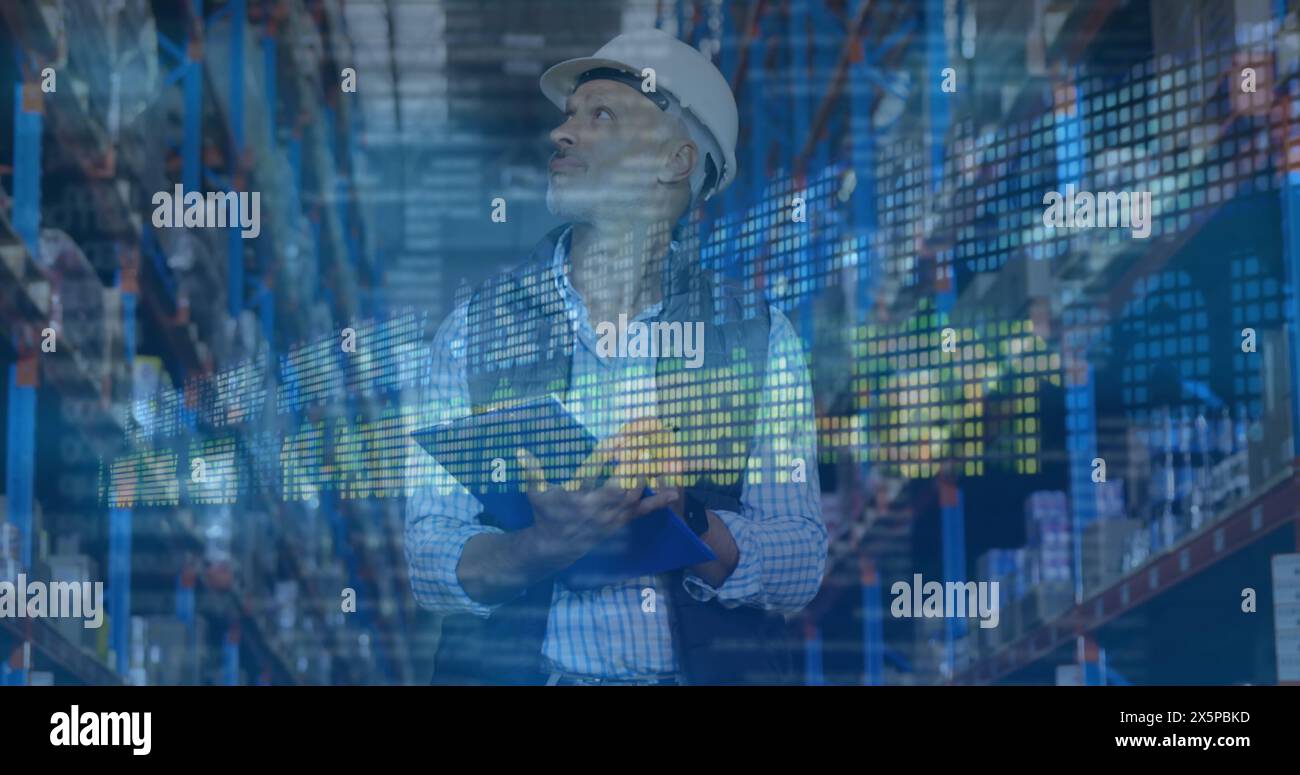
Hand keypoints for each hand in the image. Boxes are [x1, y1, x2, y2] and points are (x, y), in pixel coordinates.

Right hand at [517, 426, 676, 567]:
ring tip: (659, 459)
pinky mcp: (619, 522)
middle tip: (647, 447)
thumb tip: (520, 451)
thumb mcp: (536, 492)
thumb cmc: (546, 514)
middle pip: (620, 483)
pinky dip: (657, 502)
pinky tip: (673, 492)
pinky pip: (641, 512)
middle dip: (634, 466)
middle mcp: (595, 505)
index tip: (620, 439)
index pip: (594, 471)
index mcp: (576, 494)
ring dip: (647, 477)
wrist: (555, 545)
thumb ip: (533, 470)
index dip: (609, 454)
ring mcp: (610, 516)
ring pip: (633, 496)